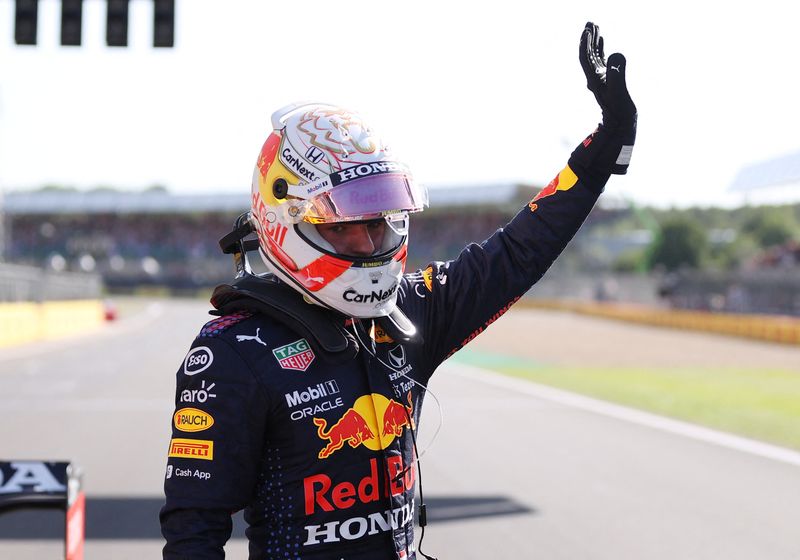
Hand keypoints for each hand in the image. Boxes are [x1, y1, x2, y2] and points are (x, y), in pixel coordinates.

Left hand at [579, 22, 636, 141]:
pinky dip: (601, 49)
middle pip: (587, 55)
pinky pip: (601, 61)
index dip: (585, 44)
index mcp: (594, 81)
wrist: (621, 126)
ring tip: (595, 27)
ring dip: (593, 41)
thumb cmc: (621, 112)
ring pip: (593, 56)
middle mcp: (594, 79)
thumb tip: (616, 55)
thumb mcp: (619, 93)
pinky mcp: (607, 81)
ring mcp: (600, 80)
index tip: (587, 30)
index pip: (585, 58)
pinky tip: (603, 41)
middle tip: (590, 23)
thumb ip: (617, 75)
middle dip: (588, 38)